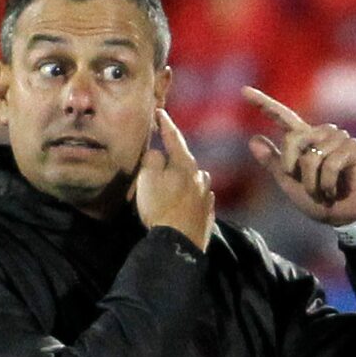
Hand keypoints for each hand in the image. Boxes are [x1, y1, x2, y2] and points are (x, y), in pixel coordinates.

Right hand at [134, 108, 214, 251]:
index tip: (160, 112)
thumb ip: (152, 159)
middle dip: (171, 161)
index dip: (165, 124)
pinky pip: (197, 201)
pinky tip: (182, 206)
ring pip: (193, 181)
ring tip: (169, 190)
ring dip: (182, 181)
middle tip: (156, 167)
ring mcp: (207, 197)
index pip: (174, 138)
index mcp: (185, 164)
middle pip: (184, 162)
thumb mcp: (148, 177)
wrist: (179, 244)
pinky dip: (189, 199)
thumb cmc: (160, 208)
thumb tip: (158, 155)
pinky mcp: (207, 216)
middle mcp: (200, 177)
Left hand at [243, 87, 355, 225]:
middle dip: (293, 170)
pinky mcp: (352, 146)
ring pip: (311, 158)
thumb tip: (253, 139)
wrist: (345, 215)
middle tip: (308, 188)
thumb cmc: (319, 200)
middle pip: (292, 139)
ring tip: (324, 191)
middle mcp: (320, 133)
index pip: (282, 117)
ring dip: (313, 184)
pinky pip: (330, 166)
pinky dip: (328, 185)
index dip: (264, 103)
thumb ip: (273, 163)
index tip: (244, 91)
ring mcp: (338, 137)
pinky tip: (336, 190)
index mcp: (303, 139)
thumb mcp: (290, 184)